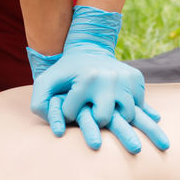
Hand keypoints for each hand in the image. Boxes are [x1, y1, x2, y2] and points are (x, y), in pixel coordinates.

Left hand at [28, 6, 169, 153]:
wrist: (89, 47)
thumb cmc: (64, 70)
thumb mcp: (45, 82)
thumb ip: (40, 104)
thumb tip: (59, 132)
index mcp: (87, 79)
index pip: (74, 114)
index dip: (67, 113)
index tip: (68, 105)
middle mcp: (109, 78)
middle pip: (105, 119)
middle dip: (95, 119)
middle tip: (91, 111)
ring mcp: (126, 78)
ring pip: (128, 116)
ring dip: (116, 117)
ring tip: (106, 109)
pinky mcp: (137, 78)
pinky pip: (139, 105)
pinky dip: (130, 108)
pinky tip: (119, 103)